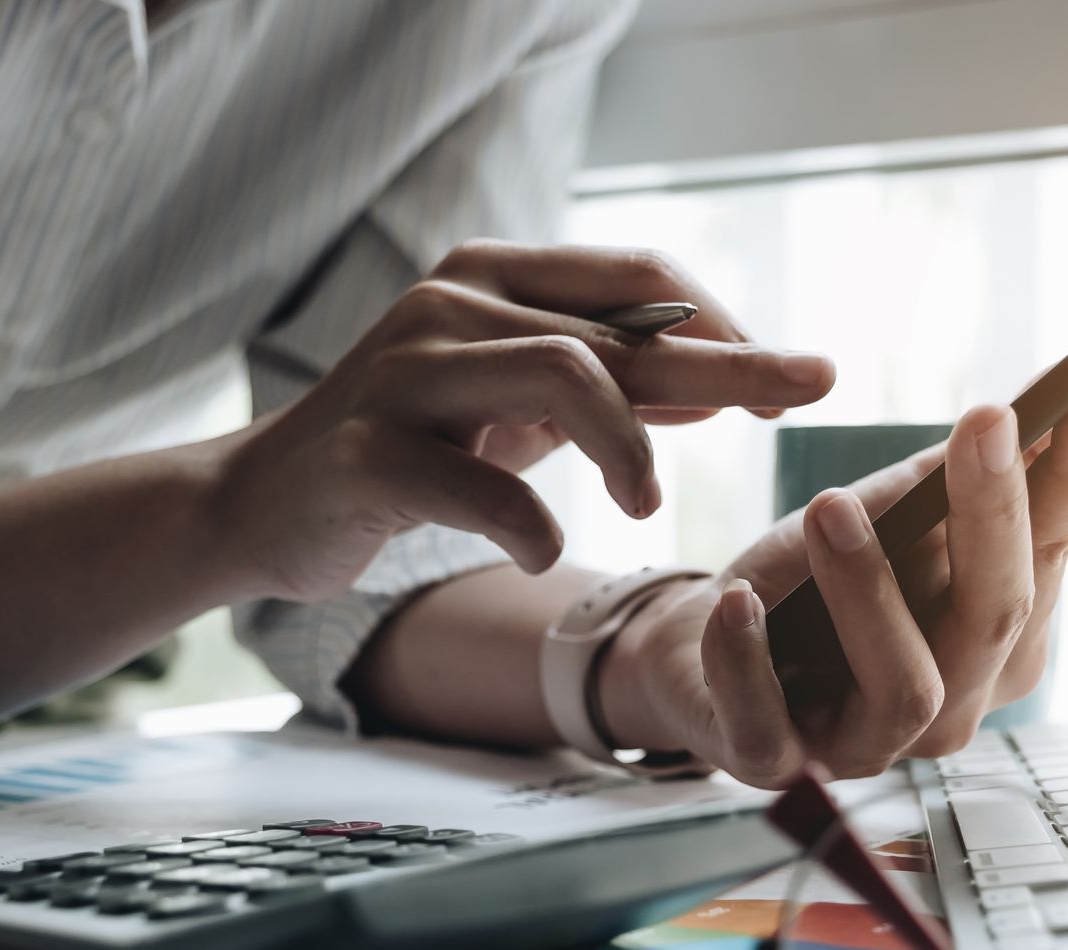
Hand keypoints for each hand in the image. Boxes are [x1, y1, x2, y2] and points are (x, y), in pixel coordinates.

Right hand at [213, 239, 835, 600]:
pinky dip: (530, 523)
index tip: (800, 376)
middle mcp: (450, 306)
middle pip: (619, 328)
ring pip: (563, 372)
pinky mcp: (369, 454)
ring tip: (648, 503)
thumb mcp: (517, 405)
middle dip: (729, 368)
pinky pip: (477, 485)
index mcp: (491, 279)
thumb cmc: (411, 451)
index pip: (637, 279)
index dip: (728, 325)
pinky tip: (546, 551)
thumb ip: (608, 383)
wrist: (265, 504)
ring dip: (631, 444)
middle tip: (802, 402)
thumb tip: (728, 379)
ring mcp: (405, 374)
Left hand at [600, 373, 1067, 786]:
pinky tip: (739, 599)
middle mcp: (951, 704)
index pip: (1050, 550)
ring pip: (904, 688)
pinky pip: (770, 729)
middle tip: (985, 420)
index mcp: (996, 641)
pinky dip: (750, 662)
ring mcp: (866, 745)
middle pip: (997, 619)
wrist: (696, 646)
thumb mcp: (885, 515)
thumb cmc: (811, 582)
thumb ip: (956, 476)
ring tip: (830, 507)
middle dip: (995, 515)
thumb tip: (1043, 402)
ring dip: (870, 592)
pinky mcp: (774, 765)